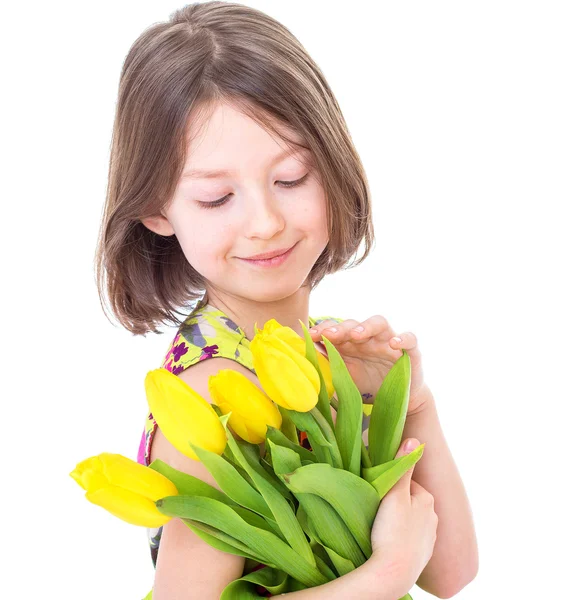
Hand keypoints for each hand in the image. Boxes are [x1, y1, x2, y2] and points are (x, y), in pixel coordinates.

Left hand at [310, 316, 427, 414]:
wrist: (398, 400)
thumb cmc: (368, 384)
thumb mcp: (345, 377)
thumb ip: (327, 368)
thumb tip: (301, 363)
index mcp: (350, 343)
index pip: (335, 329)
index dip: (322, 330)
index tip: (309, 336)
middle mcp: (368, 338)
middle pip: (354, 324)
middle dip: (340, 328)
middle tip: (328, 335)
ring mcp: (389, 342)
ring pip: (380, 323)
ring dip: (367, 326)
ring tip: (357, 335)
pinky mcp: (411, 352)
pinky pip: (410, 339)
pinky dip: (404, 338)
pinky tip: (395, 343)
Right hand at [368, 437, 437, 596]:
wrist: (394, 573)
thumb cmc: (392, 531)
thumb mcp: (394, 494)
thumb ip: (402, 467)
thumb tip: (415, 440)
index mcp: (427, 499)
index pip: (407, 483)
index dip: (391, 486)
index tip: (378, 494)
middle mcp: (433, 517)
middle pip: (409, 501)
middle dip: (396, 503)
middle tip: (378, 511)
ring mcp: (429, 538)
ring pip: (410, 520)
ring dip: (399, 521)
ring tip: (382, 528)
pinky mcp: (423, 555)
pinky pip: (410, 539)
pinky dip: (401, 538)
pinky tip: (389, 542)